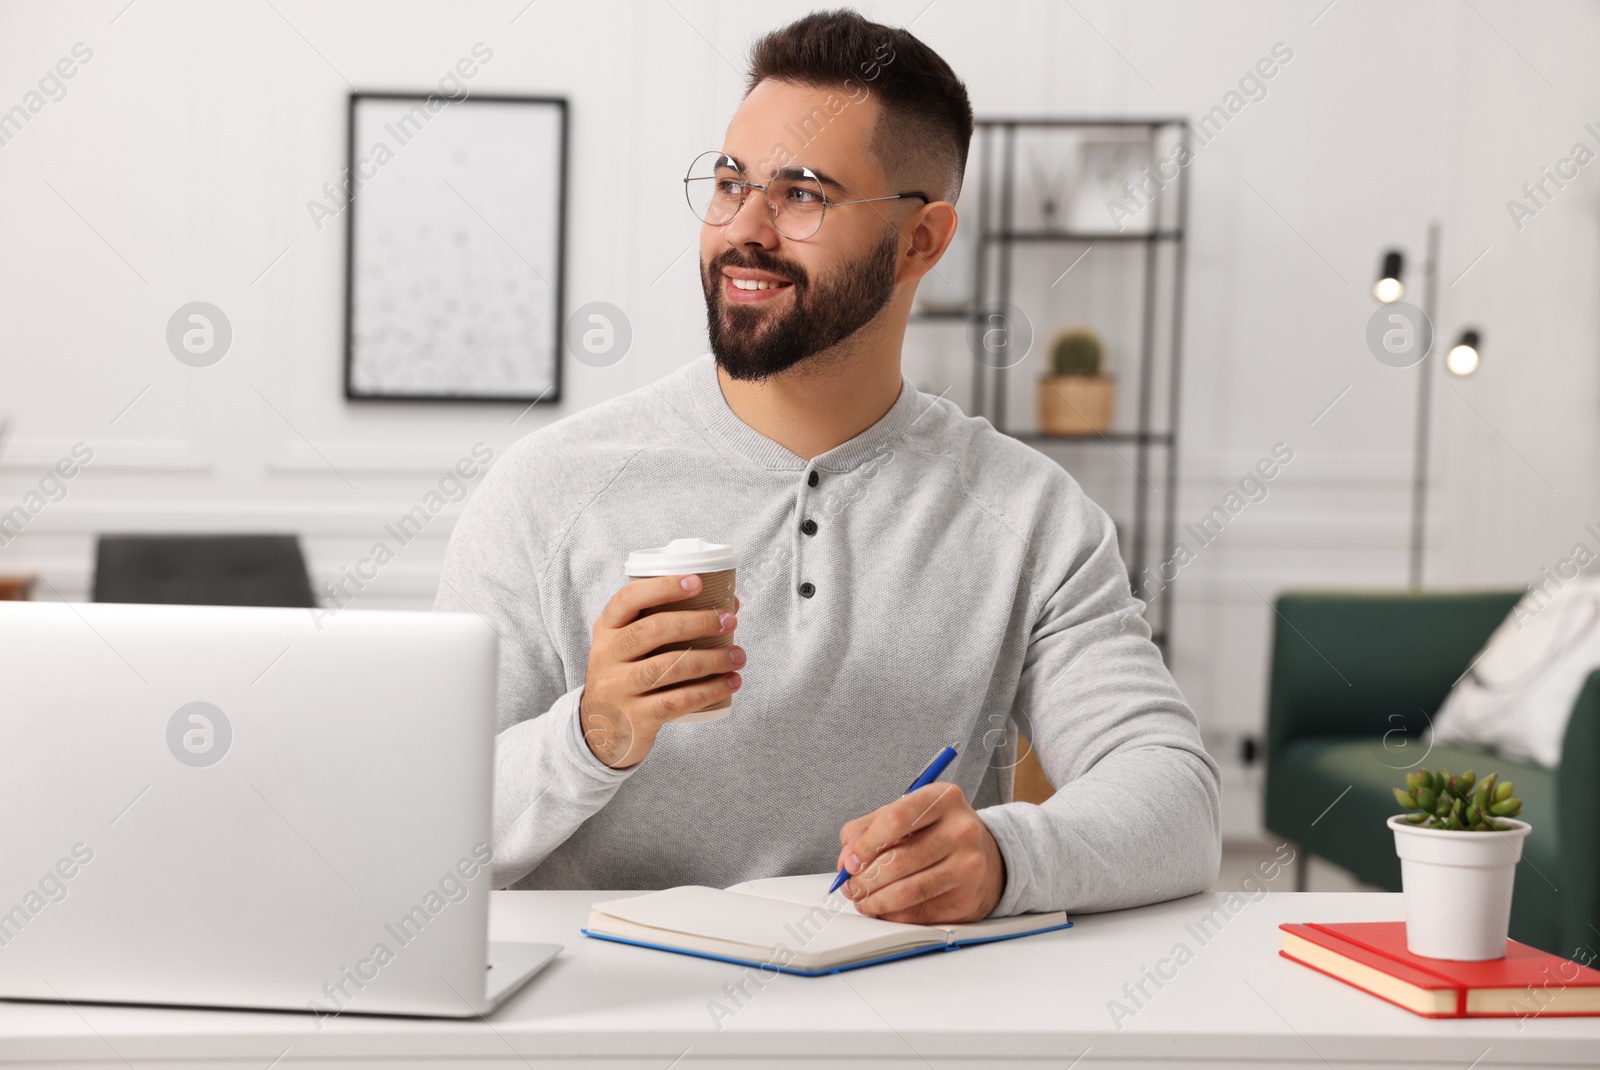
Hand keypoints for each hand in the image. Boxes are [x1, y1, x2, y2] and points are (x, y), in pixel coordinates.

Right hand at [579, 575, 741, 768]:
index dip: (663, 587)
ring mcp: (618, 688)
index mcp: (607, 630)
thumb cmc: (628, 680)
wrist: (600, 736)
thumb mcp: (630, 650)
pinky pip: (676, 701)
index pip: (629, 599)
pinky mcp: (634, 718)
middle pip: (653, 630)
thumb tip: (729, 604)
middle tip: (730, 622)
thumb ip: (668, 626)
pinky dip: (708, 691)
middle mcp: (606, 656)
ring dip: (711, 659)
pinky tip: (730, 684)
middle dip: (698, 622)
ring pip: (668, 667)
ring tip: (738, 657)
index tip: (698, 582)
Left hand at [834, 783, 1005, 923]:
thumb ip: (870, 827)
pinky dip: (894, 914)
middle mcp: (961, 830)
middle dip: (865, 879)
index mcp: (944, 799)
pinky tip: (885, 908)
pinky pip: (919, 913)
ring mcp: (968, 866)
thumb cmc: (940, 832)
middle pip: (899, 860)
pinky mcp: (967, 899)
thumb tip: (847, 857)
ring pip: (907, 891)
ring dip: (875, 901)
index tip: (850, 861)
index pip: (895, 820)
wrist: (987, 857)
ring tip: (863, 900)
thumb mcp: (909, 814)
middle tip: (851, 886)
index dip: (865, 844)